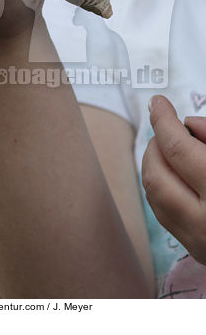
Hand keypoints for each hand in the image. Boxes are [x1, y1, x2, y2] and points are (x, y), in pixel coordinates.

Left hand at [142, 95, 205, 264]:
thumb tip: (188, 124)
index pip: (179, 150)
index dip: (164, 121)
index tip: (158, 104)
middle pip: (157, 176)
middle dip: (155, 145)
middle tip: (165, 129)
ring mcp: (200, 241)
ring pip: (154, 196)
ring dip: (154, 166)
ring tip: (169, 148)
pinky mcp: (197, 251)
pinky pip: (163, 214)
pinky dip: (161, 188)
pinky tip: (174, 174)